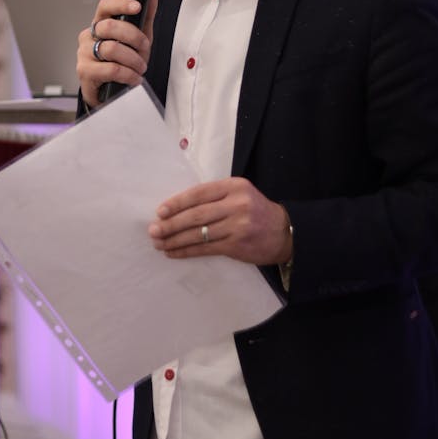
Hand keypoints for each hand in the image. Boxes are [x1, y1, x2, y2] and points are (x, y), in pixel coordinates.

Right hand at [77, 0, 157, 107]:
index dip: (120, 4)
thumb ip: (145, 18)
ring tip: (140, 67)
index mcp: (100, 24)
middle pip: (109, 26)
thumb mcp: (138, 40)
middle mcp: (89, 36)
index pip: (105, 6)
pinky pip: (111, 69)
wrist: (111, 93)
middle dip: (134, 37)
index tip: (137, 6)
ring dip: (133, 59)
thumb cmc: (121, 63)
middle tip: (144, 48)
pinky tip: (134, 78)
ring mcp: (84, 53)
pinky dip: (128, 74)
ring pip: (111, 49)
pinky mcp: (85, 71)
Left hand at [148, 176, 292, 266]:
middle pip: (196, 215)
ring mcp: (237, 226)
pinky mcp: (236, 245)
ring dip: (175, 239)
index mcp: (234, 186)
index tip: (160, 211)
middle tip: (153, 230)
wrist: (284, 232)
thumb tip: (178, 208)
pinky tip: (174, 252)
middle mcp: (236, 204)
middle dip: (171, 224)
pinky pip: (205, 248)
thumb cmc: (256, 211)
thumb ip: (215, 196)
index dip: (177, 203)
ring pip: (198, 233)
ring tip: (159, 243)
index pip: (199, 193)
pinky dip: (187, 251)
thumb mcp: (240, 194)